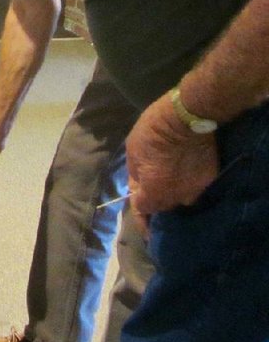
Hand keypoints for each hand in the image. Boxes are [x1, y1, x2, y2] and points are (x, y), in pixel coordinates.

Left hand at [126, 92, 218, 218]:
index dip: (140, 215)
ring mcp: (196, 189)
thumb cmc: (152, 132)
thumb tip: (140, 188)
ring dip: (174, 193)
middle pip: (164, 206)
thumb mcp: (133, 154)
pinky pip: (196, 188)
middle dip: (157, 203)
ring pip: (181, 198)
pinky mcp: (210, 180)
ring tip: (171, 184)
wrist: (185, 117)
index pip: (144, 210)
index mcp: (155, 192)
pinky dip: (189, 183)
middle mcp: (177, 197)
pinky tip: (186, 175)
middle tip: (153, 193)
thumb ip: (137, 176)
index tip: (142, 224)